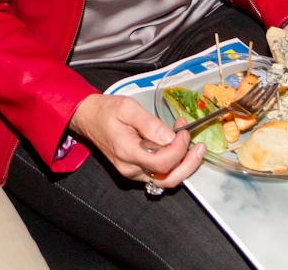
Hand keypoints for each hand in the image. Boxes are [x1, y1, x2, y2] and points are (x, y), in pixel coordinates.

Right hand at [69, 93, 205, 187]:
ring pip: (166, 180)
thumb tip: (170, 136)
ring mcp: (133, 173)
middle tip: (199, 145)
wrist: (89, 118)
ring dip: (184, 166)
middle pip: (168, 178)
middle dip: (188, 163)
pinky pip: (159, 175)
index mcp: (126, 151)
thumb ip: (149, 123)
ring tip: (192, 147)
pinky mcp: (136, 171)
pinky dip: (173, 165)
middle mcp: (130, 168)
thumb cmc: (106, 110)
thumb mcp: (127, 107)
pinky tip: (178, 149)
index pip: (161, 162)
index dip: (178, 149)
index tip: (183, 131)